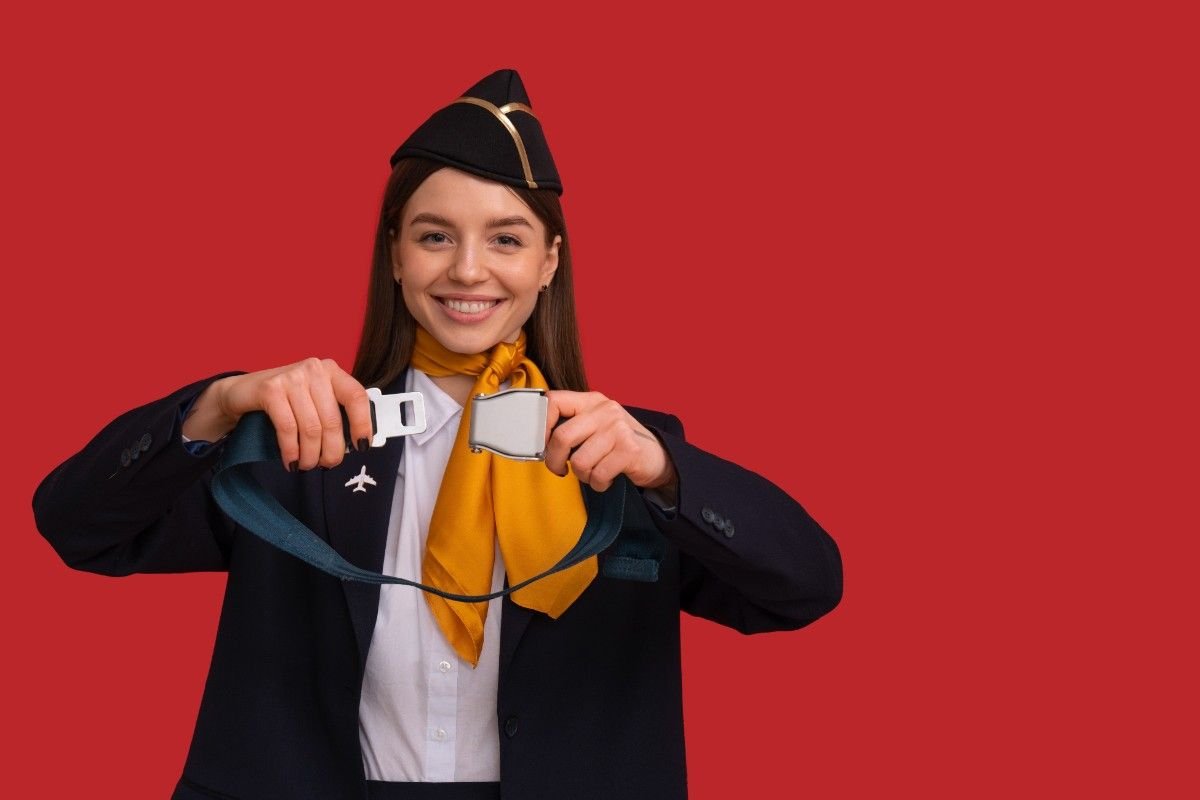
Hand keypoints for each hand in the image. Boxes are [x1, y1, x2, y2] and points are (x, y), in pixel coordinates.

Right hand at [183, 358, 371, 471]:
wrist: (242, 392)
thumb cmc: (286, 401)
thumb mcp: (314, 401)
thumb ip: (334, 414)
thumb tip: (357, 444)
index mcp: (331, 371)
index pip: (357, 396)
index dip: (363, 424)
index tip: (362, 446)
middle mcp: (314, 370)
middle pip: (332, 420)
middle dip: (332, 450)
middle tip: (327, 465)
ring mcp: (292, 377)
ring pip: (311, 428)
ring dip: (311, 455)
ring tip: (308, 466)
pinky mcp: (270, 389)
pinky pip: (288, 428)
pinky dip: (292, 451)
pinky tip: (291, 462)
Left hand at [542, 390, 677, 492]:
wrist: (657, 456)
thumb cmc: (618, 443)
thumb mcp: (596, 425)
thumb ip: (572, 426)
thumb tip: (539, 443)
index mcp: (592, 400)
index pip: (554, 401)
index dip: (540, 426)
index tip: (541, 445)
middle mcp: (605, 410)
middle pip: (562, 436)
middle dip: (555, 461)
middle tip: (560, 470)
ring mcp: (618, 429)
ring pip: (579, 461)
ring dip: (583, 475)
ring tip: (594, 472)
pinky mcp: (629, 450)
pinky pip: (598, 475)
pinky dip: (599, 484)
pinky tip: (607, 478)